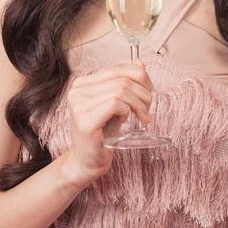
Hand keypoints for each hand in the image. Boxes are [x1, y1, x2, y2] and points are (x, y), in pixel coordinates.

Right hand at [65, 60, 154, 187]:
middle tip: (148, 108)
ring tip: (140, 116)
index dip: (139, 75)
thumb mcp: (116, 105)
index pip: (116, 68)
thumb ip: (125, 85)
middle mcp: (77, 91)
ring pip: (120, 91)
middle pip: (121, 80)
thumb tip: (141, 65)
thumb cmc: (102, 134)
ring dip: (138, 104)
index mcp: (83, 84)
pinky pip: (115, 104)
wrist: (87, 161)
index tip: (150, 88)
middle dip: (142, 93)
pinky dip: (126, 110)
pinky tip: (124, 120)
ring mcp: (78, 105)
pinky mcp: (85, 121)